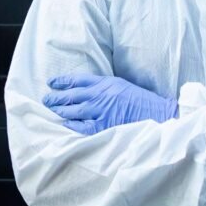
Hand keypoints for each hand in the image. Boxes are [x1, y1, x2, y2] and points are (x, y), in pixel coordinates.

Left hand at [42, 73, 177, 134]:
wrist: (158, 113)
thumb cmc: (142, 100)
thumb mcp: (121, 85)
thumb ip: (104, 87)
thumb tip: (86, 90)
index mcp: (105, 82)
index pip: (78, 80)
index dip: (62, 81)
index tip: (52, 83)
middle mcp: (101, 95)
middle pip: (72, 95)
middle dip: (57, 97)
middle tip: (46, 99)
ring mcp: (103, 111)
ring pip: (75, 110)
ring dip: (61, 110)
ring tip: (51, 110)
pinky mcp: (106, 125)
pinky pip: (84, 126)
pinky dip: (73, 125)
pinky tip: (65, 123)